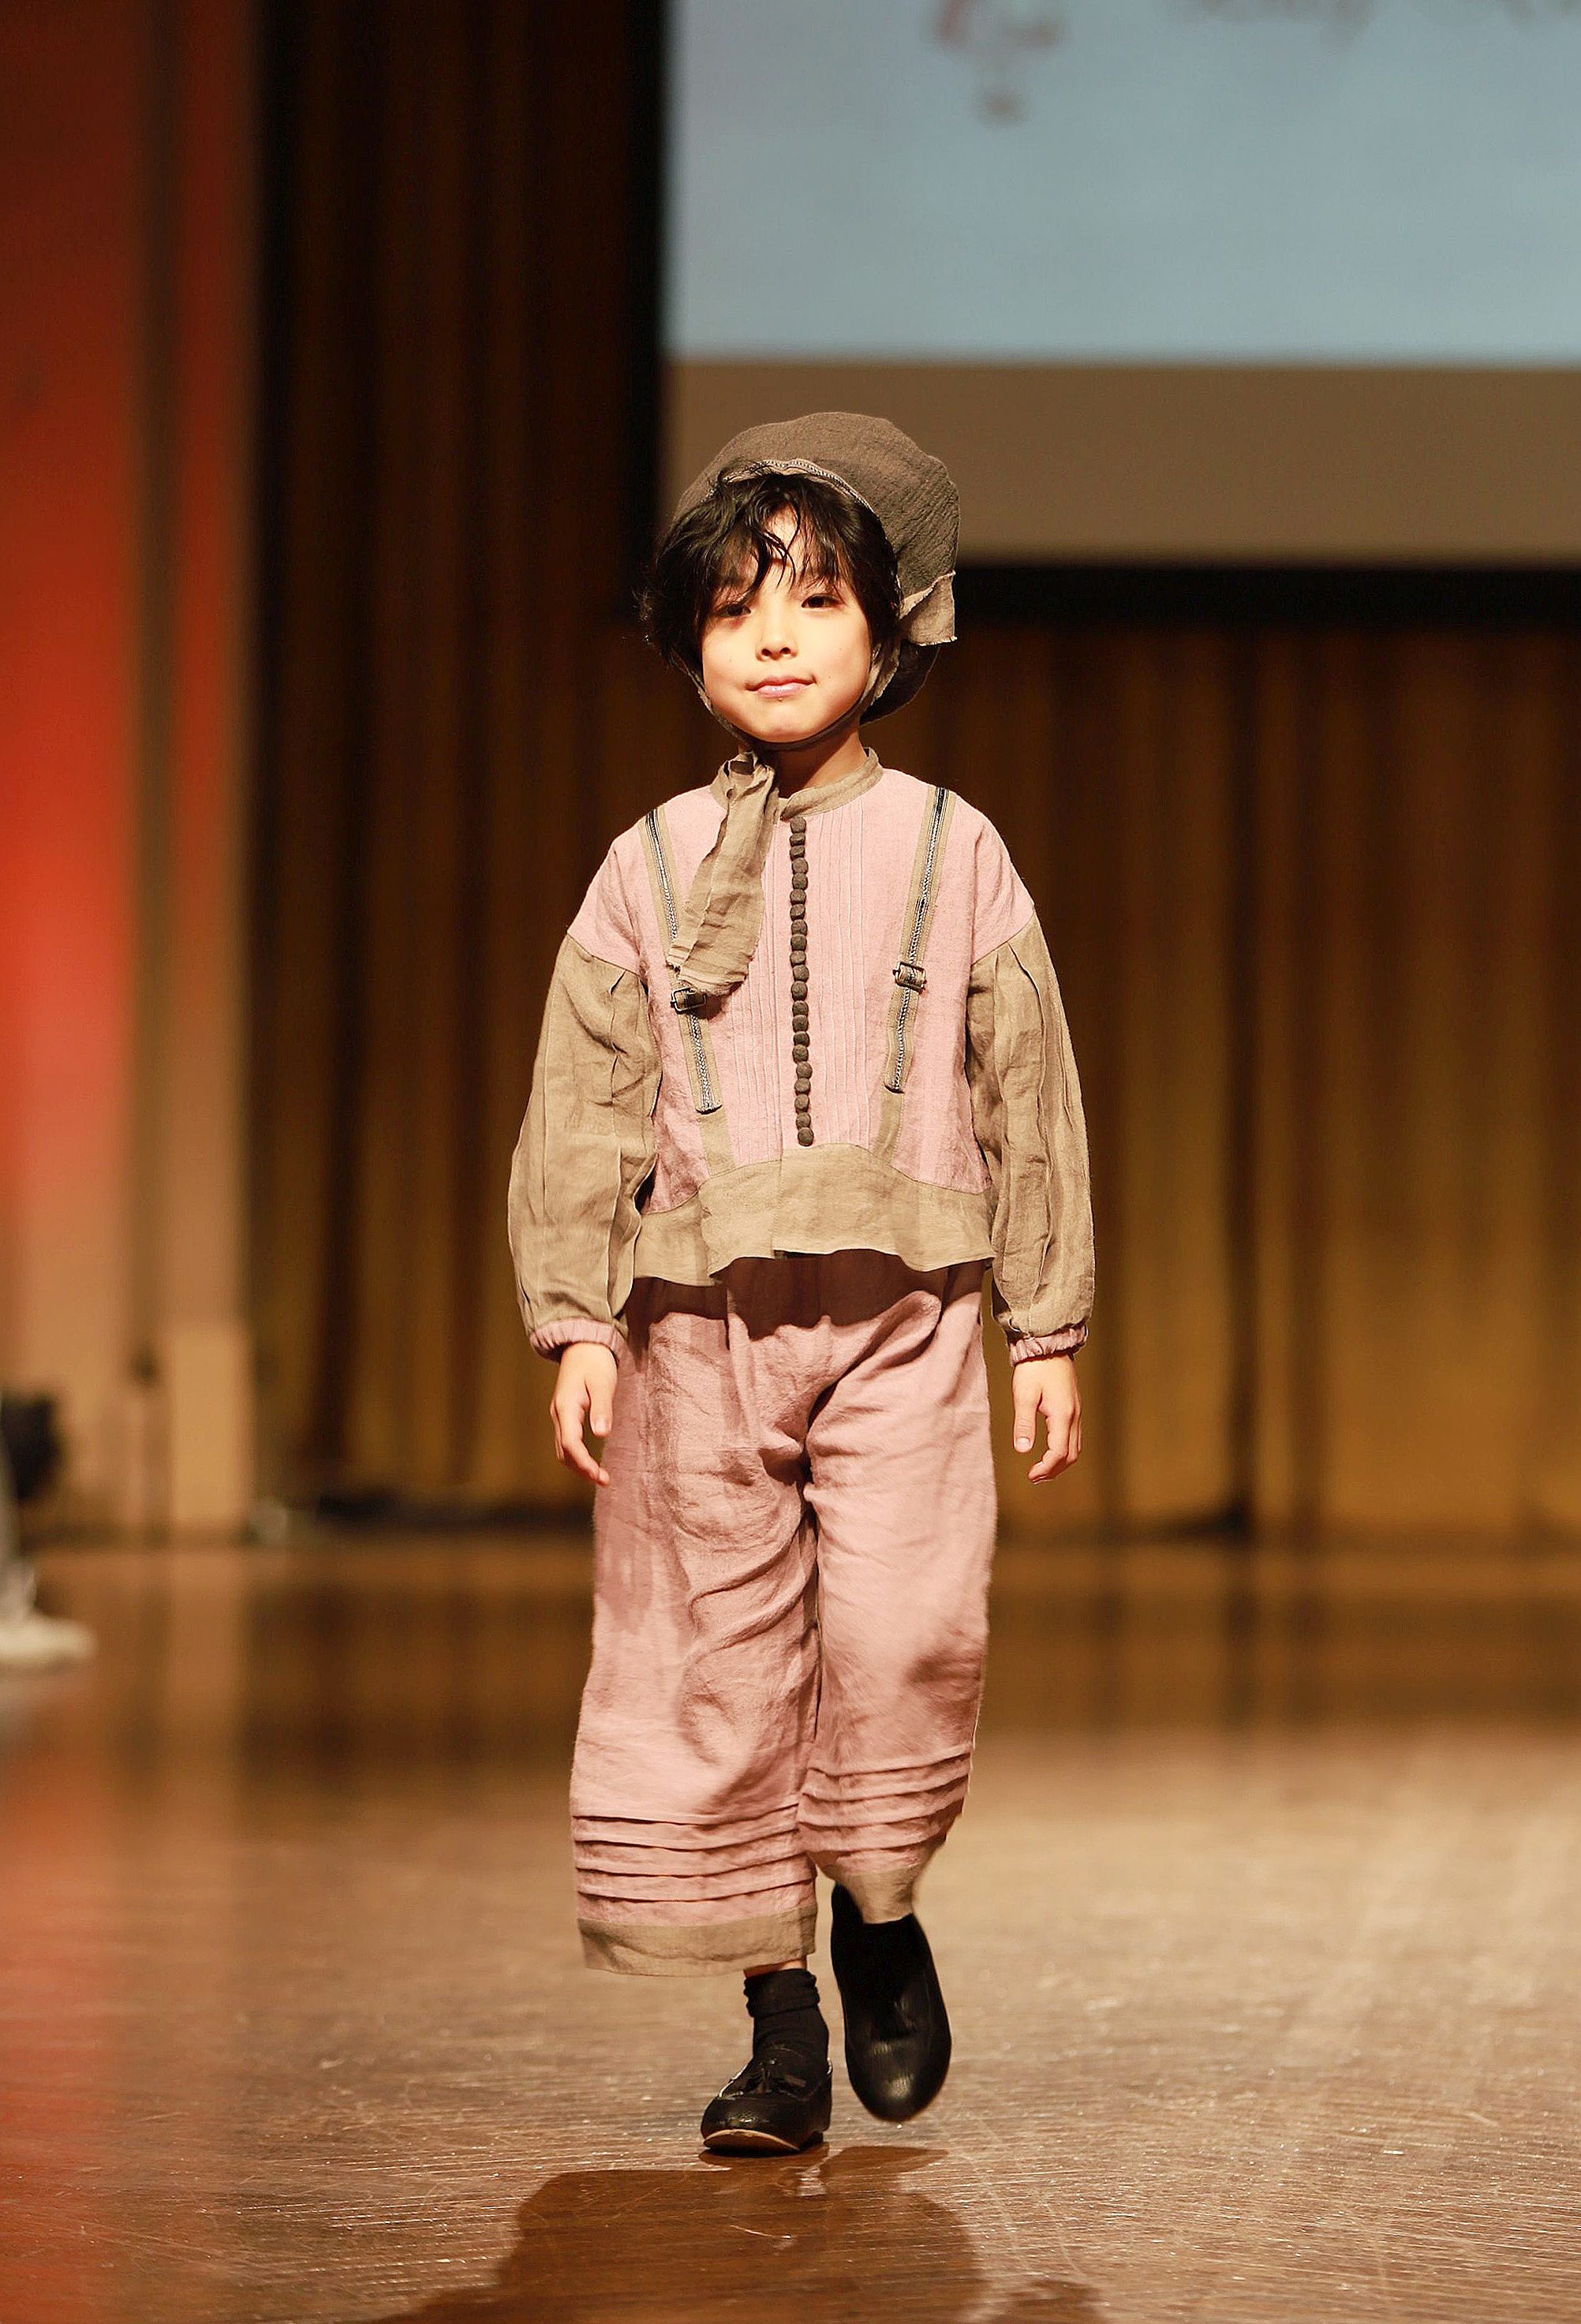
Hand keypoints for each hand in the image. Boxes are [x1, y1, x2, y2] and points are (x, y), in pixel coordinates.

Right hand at [550, 1342, 619, 1486]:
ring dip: (578, 1464)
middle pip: (563, 1452)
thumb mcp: (603, 1383)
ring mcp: (559, 1414)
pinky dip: (577, 1455)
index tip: (599, 1475)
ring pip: (563, 1449)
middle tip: (604, 1480)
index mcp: (566, 1407)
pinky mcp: (565, 1414)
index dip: (583, 1463)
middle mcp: (558, 1413)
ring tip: (599, 1475)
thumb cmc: (595, 1362)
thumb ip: (602, 1408)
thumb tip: (601, 1434)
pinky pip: (566, 1441)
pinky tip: (591, 1460)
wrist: (583, 1345)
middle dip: (581, 1469)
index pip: (570, 1444)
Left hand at [1011, 1354, 1081, 1483]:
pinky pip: (1074, 1437)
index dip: (1045, 1469)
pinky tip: (1050, 1451)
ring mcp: (1076, 1412)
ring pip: (1075, 1447)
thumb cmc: (1034, 1368)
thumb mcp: (1024, 1395)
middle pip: (1071, 1455)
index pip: (1058, 1453)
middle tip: (1035, 1477)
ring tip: (1042, 1470)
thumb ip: (1024, 1424)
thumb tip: (1023, 1450)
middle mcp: (1074, 1416)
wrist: (1048, 1345)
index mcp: (1063, 1415)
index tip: (1030, 1476)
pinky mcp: (1073, 1408)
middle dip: (1054, 1470)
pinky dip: (1064, 1450)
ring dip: (1060, 1462)